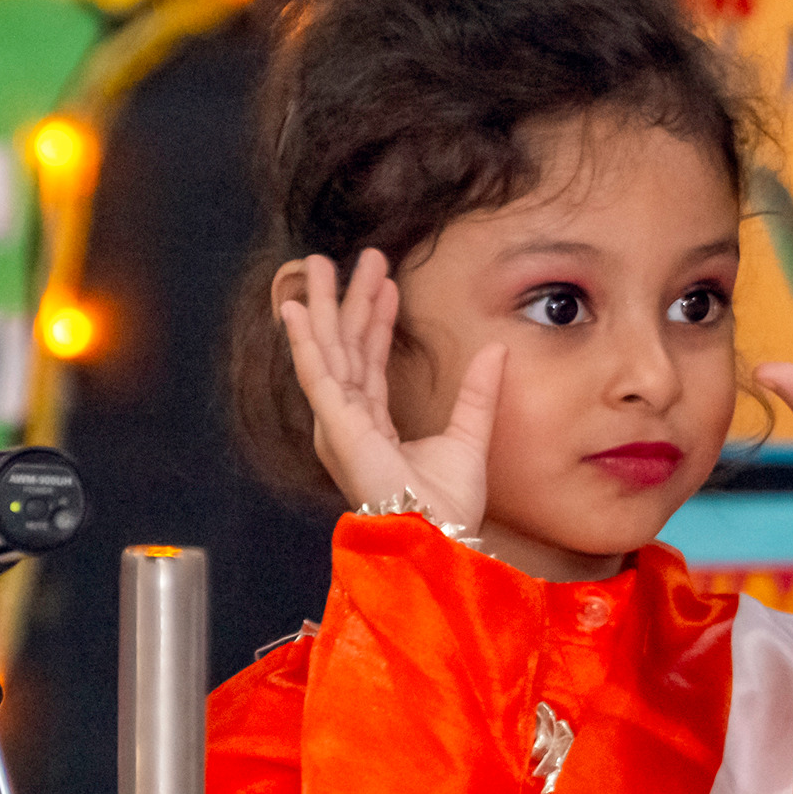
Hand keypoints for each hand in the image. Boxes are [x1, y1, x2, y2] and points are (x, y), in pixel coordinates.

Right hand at [275, 250, 501, 532]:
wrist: (438, 535)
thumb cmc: (448, 505)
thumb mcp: (468, 435)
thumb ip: (477, 393)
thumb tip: (496, 350)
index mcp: (373, 426)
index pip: (371, 360)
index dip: (378, 319)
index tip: (388, 282)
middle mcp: (349, 422)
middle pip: (346, 347)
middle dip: (347, 301)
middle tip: (351, 259)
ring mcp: (338, 424)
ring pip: (328, 350)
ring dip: (324, 305)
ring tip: (318, 263)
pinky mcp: (335, 426)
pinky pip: (316, 374)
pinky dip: (304, 340)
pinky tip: (296, 308)